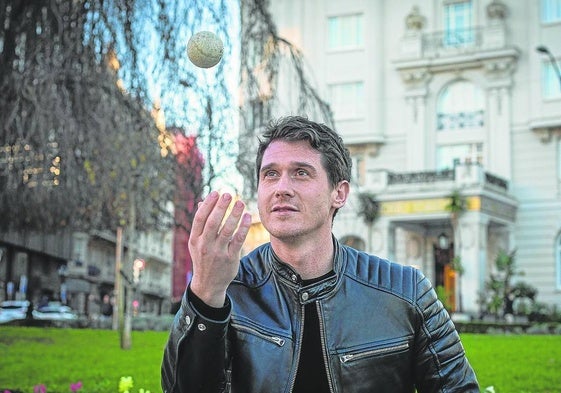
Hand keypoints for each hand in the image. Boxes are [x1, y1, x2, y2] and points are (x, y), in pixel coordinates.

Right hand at [189, 191, 251, 306]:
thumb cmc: (203, 259)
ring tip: (240, 202)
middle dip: (221, 207)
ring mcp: (218, 253)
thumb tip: (204, 202)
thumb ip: (201, 223)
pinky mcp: (230, 258)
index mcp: (195, 240)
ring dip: (234, 215)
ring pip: (227, 230)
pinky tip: (247, 217)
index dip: (208, 204)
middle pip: (213, 222)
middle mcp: (205, 246)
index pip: (200, 219)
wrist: (208, 285)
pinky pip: (238, 240)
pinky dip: (243, 227)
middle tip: (228, 194)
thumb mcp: (197, 243)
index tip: (216, 192)